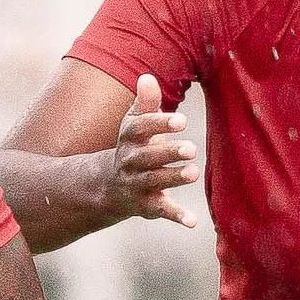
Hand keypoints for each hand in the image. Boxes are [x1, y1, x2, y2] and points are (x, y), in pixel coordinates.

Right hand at [103, 74, 199, 228]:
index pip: (140, 129)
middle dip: (168, 153)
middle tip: (191, 149)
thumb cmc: (132, 147)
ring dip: (173, 178)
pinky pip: (162, 211)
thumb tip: (147, 77)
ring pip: (154, 182)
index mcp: (129, 139)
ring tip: (193, 173)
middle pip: (147, 157)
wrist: (106, 186)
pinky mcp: (147, 205)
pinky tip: (193, 222)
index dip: (159, 124)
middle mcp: (131, 162)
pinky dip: (177, 217)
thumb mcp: (134, 125)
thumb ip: (145, 103)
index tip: (181, 120)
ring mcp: (137, 185)